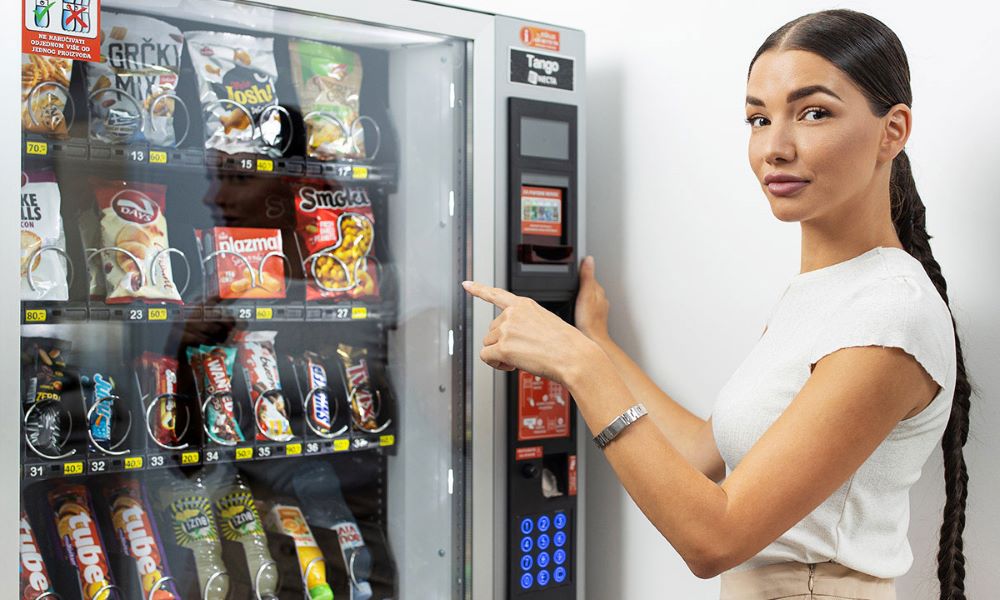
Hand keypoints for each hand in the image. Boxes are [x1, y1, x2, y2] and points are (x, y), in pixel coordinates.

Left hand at [462, 281, 598, 384]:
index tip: (467, 284)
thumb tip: (513, 339)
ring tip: (521, 358)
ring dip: (500, 354)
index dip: (478, 289)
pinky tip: (511, 365)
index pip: (496, 294)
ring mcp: (507, 329)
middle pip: (492, 330)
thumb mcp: (546, 322)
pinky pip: (486, 357)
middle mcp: (513, 314)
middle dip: (502, 343)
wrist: (574, 357)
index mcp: (524, 305)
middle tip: (521, 351)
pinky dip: (496, 364)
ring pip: (488, 344)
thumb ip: (526, 324)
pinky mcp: (503, 347)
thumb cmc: (566, 344)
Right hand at [575, 256, 609, 341]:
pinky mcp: (594, 315)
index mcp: (598, 290)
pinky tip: (576, 310)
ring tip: (572, 298)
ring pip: (588, 296)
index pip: (589, 275)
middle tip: (569, 285)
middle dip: (579, 284)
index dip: (579, 272)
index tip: (572, 269)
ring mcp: (598, 307)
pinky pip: (587, 305)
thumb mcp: (585, 295)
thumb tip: (589, 259)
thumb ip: (587, 277)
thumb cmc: (589, 321)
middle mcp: (601, 298)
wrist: (592, 340)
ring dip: (580, 295)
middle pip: (588, 285)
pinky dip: (581, 305)